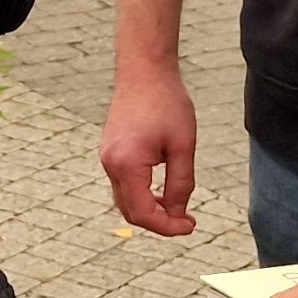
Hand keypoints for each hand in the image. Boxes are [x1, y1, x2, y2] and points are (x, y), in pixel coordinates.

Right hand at [100, 66, 198, 235]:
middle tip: (187, 221)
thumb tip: (177, 214)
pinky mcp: (110, 152)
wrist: (144, 70)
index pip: (143, 214)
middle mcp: (110, 165)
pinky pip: (123, 185)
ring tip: (178, 207)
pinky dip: (141, 195)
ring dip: (149, 209)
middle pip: (131, 212)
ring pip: (125, 200)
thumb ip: (181, 183)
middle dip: (159, 222)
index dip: (167, 227)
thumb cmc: (167, 103)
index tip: (190, 226)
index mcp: (127, 165)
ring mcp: (107, 158)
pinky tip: (163, 190)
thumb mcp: (183, 146)